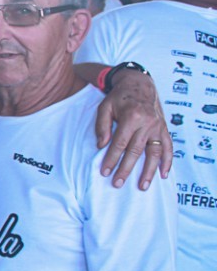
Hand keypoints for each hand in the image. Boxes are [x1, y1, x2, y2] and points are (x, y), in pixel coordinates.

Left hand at [95, 69, 171, 189]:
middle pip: (136, 151)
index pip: (120, 144)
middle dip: (126, 169)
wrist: (139, 84)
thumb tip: (102, 145)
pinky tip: (163, 174)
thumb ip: (102, 126)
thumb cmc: (118, 97)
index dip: (111, 159)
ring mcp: (158, 127)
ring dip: (149, 171)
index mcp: (131, 117)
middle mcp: (147, 123)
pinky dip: (167, 161)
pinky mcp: (164, 129)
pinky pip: (168, 147)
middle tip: (117, 183)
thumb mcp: (104, 107)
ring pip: (154, 152)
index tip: (104, 172)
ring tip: (142, 186)